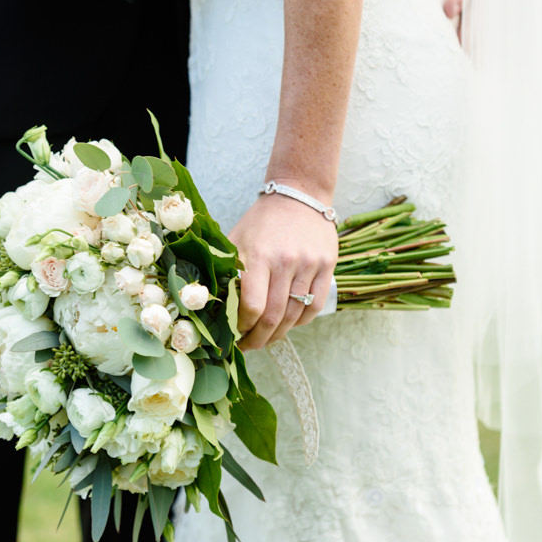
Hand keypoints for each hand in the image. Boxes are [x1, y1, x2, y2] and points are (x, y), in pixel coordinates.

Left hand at [230, 193, 337, 349]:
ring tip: (266, 339)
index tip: (234, 334)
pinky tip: (289, 324)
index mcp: (259, 256)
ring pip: (295, 315)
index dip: (242, 327)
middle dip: (258, 339)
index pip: (251, 306)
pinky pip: (314, 306)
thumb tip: (214, 307)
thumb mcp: (237, 240)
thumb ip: (227, 272)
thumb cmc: (262, 221)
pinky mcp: (327, 266)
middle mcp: (286, 261)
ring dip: (279, 335)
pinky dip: (300, 321)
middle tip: (248, 346)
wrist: (299, 195)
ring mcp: (309, 264)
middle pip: (274, 317)